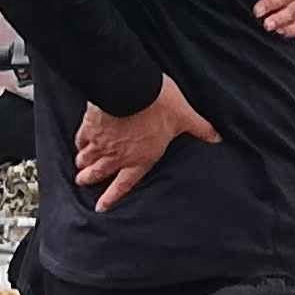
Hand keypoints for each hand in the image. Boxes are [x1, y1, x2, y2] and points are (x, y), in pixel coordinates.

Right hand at [74, 78, 213, 209]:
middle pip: (99, 172)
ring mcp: (101, 142)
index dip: (112, 197)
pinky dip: (79, 143)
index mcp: (140, 158)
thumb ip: (199, 128)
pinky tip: (78, 143)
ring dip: (82, 164)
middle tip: (82, 182)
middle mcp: (118, 155)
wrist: (130, 88)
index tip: (101, 207)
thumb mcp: (184, 116)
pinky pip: (81, 139)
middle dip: (90, 179)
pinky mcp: (90, 125)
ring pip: (87, 158)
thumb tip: (217, 137)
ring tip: (78, 168)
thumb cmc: (158, 104)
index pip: (124, 184)